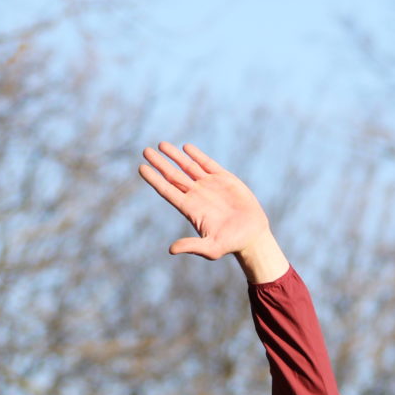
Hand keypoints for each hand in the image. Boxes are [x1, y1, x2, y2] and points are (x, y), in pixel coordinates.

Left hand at [137, 142, 288, 283]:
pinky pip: (206, 164)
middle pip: (173, 176)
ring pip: (187, 167)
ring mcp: (209, 185)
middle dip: (160, 163)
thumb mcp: (211, 248)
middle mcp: (196, 195)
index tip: (141, 168)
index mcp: (190, 209)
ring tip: (160, 144)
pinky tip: (186, 148)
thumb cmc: (231, 244)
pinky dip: (196, 155)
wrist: (252, 236)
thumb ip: (191, 246)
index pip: (167, 190)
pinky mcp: (224, 179)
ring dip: (174, 155)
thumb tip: (171, 250)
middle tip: (145, 151)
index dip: (154, 179)